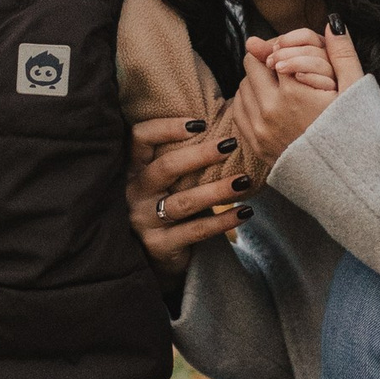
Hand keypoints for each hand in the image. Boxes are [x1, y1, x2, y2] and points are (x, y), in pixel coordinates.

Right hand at [128, 115, 246, 275]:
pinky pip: (195, 231)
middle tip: (230, 145)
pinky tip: (244, 212)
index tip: (201, 123)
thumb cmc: (169, 203)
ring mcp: (144, 220)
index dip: (166, 127)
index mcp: (135, 168)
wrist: (156, 255)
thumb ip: (182, 154)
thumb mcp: (168, 179)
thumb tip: (225, 126)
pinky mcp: (159, 245)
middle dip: (200, 155)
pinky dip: (223, 221)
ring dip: (217, 190)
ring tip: (244, 181)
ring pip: (184, 202)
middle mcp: (135, 192)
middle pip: (165, 167)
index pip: (140, 138)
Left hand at [234, 18, 366, 181]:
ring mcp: (260, 132)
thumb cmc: (359, 134)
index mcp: (293, 93)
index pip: (270, 52)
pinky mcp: (257, 147)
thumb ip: (342, 53)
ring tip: (283, 88)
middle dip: (267, 62)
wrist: (352, 182)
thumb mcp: (356, 90)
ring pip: (242, 88)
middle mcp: (270, 111)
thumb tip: (331, 21)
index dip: (284, 49)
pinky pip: (239, 112)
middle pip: (251, 66)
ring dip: (257, 82)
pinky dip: (250, 103)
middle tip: (289, 70)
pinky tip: (271, 105)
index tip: (295, 56)